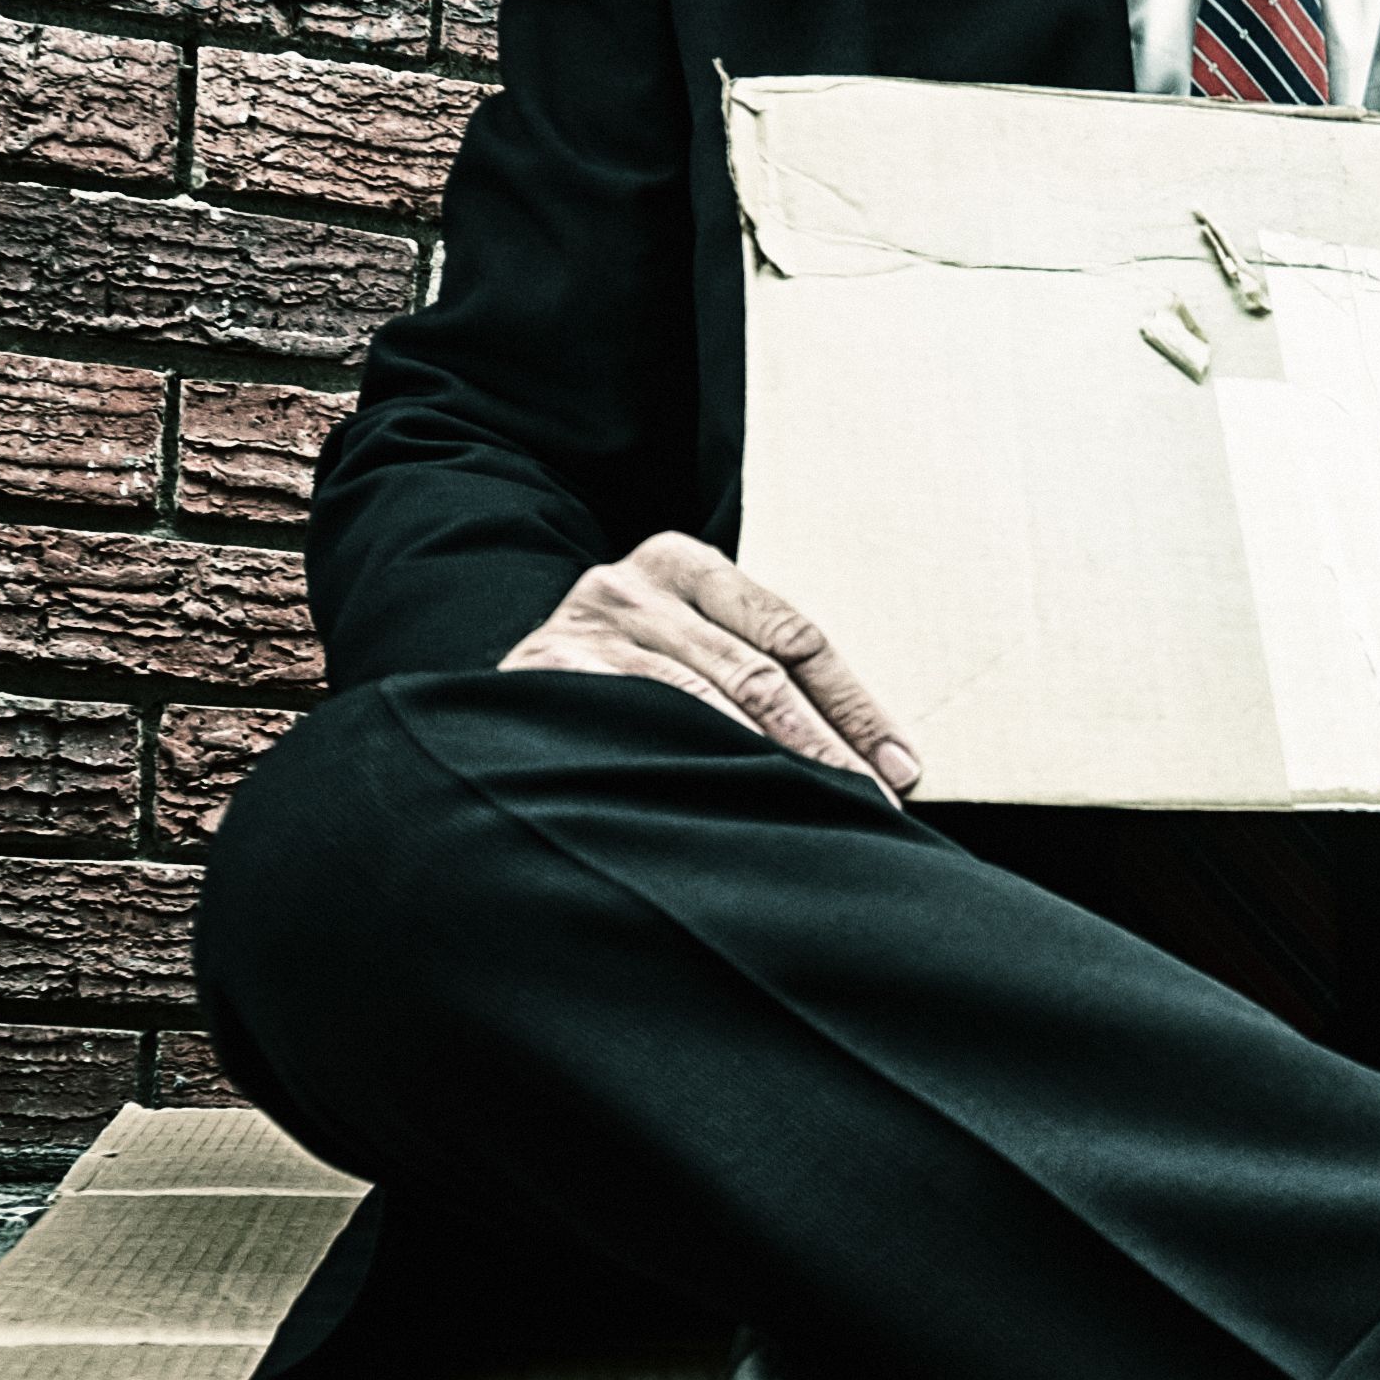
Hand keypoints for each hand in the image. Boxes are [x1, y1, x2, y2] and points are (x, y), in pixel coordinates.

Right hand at [503, 531, 919, 800]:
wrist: (476, 710)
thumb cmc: (611, 677)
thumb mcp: (679, 647)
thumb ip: (752, 672)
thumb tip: (875, 756)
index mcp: (684, 562)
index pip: (794, 634)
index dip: (855, 705)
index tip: (903, 766)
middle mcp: (636, 583)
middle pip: (761, 671)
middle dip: (829, 745)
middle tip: (876, 805)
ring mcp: (591, 626)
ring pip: (709, 701)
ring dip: (776, 764)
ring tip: (825, 817)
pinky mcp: (550, 674)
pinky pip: (646, 725)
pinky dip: (698, 765)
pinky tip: (735, 805)